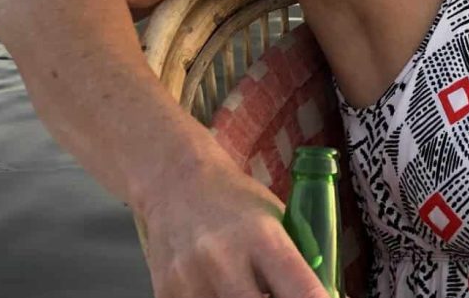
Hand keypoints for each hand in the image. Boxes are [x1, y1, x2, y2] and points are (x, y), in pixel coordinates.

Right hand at [138, 155, 328, 297]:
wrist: (177, 182)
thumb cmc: (237, 202)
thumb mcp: (276, 219)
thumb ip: (296, 264)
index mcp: (263, 237)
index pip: (302, 291)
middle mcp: (224, 261)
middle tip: (281, 293)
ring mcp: (190, 283)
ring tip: (251, 287)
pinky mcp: (166, 294)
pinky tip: (222, 290)